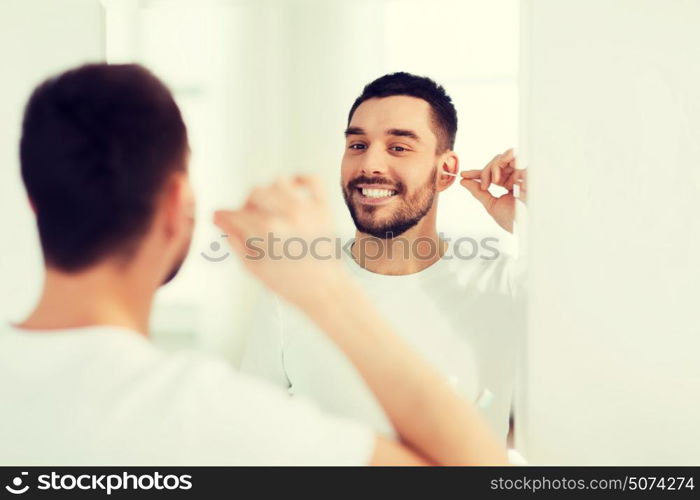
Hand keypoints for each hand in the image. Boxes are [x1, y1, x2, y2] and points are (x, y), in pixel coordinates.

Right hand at [214, 175, 348, 309]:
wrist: (325, 291)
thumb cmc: (292, 285)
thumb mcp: (255, 267)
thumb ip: (235, 240)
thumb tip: (220, 220)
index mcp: (268, 231)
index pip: (237, 213)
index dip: (223, 216)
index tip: (220, 216)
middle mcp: (288, 215)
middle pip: (255, 192)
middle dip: (246, 205)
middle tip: (247, 218)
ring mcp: (308, 209)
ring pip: (279, 182)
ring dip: (269, 192)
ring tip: (269, 209)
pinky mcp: (323, 208)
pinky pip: (311, 180)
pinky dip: (300, 180)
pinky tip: (291, 191)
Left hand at [459, 148, 526, 232]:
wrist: (526, 225)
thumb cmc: (513, 219)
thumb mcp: (491, 205)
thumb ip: (478, 192)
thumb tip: (463, 181)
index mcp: (507, 184)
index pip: (490, 174)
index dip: (476, 173)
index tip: (463, 174)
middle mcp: (515, 176)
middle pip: (494, 163)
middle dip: (485, 172)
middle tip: (484, 186)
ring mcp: (522, 172)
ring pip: (501, 158)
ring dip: (493, 167)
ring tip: (494, 181)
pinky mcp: (529, 167)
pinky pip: (513, 155)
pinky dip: (503, 163)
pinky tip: (500, 178)